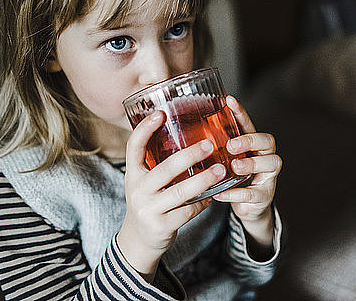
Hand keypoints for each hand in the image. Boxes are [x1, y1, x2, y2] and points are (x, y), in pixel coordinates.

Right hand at [117, 111, 226, 274]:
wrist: (139, 241)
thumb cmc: (149, 202)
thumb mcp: (145, 181)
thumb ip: (158, 164)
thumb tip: (190, 136)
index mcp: (133, 173)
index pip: (134, 147)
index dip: (145, 129)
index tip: (161, 113)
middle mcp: (137, 189)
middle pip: (166, 168)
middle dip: (190, 155)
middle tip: (210, 144)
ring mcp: (148, 209)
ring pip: (181, 191)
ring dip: (204, 180)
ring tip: (221, 170)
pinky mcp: (161, 225)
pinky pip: (188, 210)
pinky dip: (203, 202)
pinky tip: (213, 195)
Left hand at [212, 96, 281, 249]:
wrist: (246, 206)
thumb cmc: (233, 178)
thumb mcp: (224, 161)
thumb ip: (213, 149)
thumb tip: (180, 134)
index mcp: (253, 145)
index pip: (249, 124)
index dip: (240, 112)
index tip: (229, 100)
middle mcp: (265, 156)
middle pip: (267, 141)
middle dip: (250, 140)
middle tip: (232, 144)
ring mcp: (267, 176)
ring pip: (269, 164)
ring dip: (250, 164)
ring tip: (234, 166)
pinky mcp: (264, 196)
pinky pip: (253, 193)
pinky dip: (236, 193)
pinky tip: (222, 193)